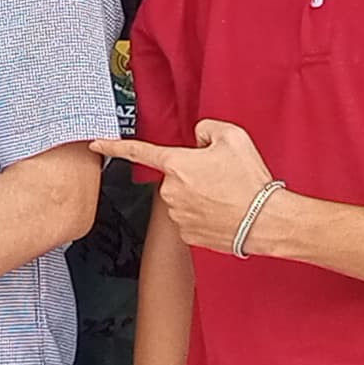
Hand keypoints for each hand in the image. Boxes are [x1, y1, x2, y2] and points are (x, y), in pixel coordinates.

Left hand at [94, 119, 282, 255]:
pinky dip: (204, 215)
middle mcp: (171, 191)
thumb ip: (207, 129)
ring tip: (226, 196)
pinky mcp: (188, 235)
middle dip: (191, 174)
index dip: (114, 146)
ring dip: (199, 196)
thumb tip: (198, 138)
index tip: (96, 143)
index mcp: (177, 164)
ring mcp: (177, 216)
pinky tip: (223, 213)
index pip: (138, 151)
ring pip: (183, 198)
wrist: (266, 220)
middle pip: (174, 176)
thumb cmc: (250, 180)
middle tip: (220, 177)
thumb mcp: (233, 137)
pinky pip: (190, 219)